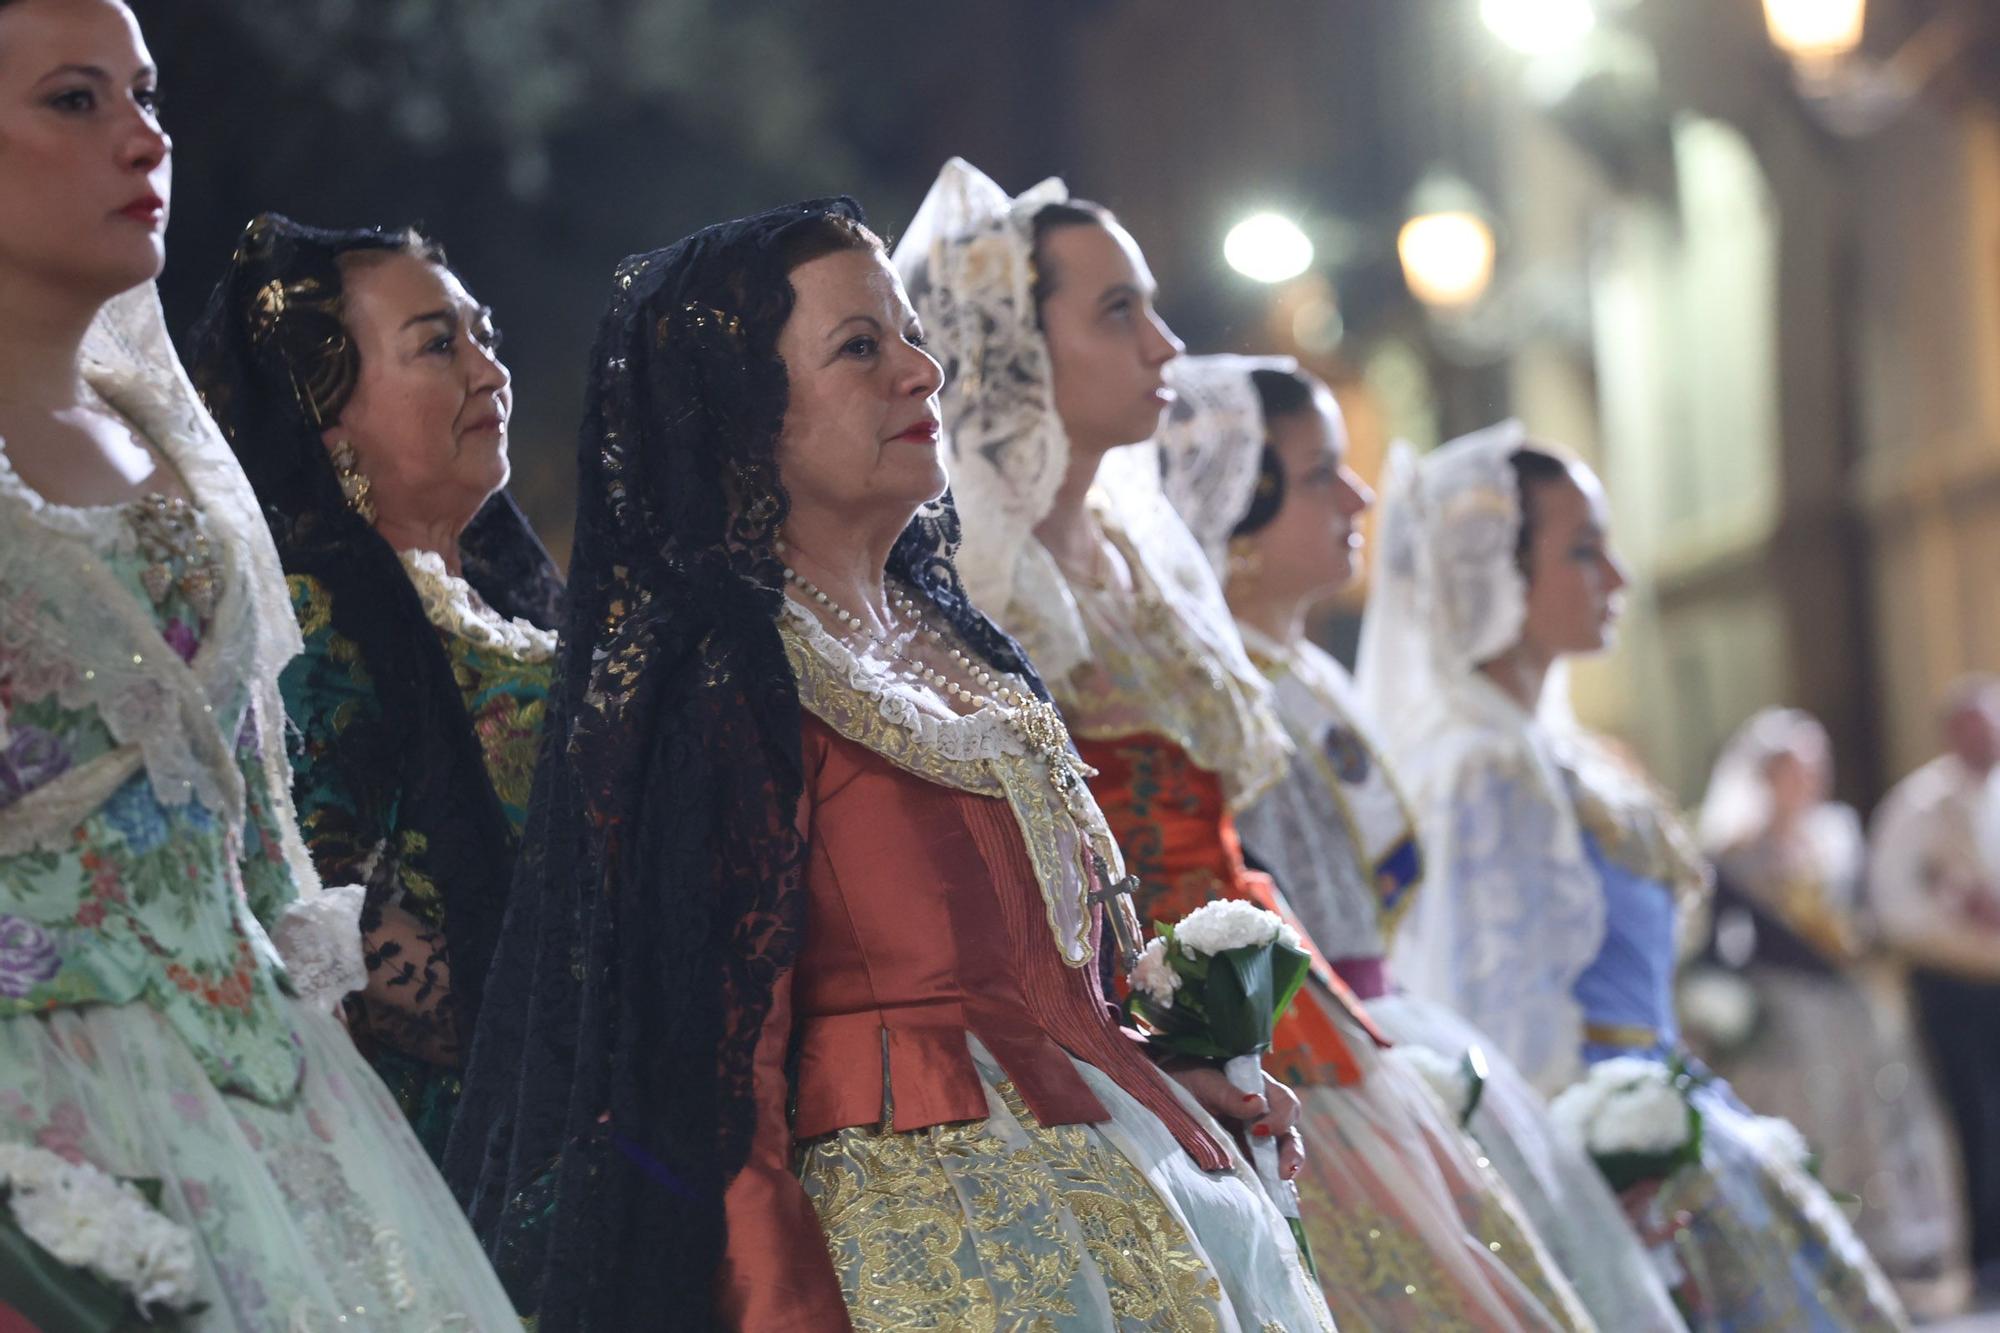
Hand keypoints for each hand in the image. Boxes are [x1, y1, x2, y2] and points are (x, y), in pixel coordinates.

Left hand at [1166, 1065, 1304, 1180]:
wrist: (1163, 1092)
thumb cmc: (1187, 1078)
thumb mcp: (1205, 1082)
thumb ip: (1229, 1094)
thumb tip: (1258, 1104)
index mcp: (1260, 1091)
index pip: (1285, 1104)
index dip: (1279, 1118)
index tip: (1259, 1131)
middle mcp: (1263, 1117)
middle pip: (1288, 1134)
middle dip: (1291, 1152)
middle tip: (1284, 1171)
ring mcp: (1253, 1141)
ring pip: (1279, 1157)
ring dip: (1284, 1171)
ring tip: (1282, 1186)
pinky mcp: (1241, 1159)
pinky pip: (1261, 1173)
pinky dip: (1270, 1186)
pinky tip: (1274, 1200)